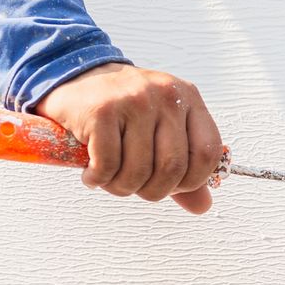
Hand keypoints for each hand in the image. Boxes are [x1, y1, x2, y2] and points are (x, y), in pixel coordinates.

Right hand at [38, 63, 222, 213]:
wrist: (76, 77)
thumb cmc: (123, 110)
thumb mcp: (160, 130)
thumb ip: (183, 168)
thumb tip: (202, 206)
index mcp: (188, 98)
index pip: (208, 153)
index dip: (190, 181)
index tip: (168, 184)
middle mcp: (166, 96)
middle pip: (172, 168)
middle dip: (151, 190)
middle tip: (132, 186)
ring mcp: (134, 101)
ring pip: (138, 172)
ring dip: (120, 187)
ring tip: (109, 178)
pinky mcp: (101, 111)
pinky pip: (107, 165)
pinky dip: (97, 179)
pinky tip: (92, 173)